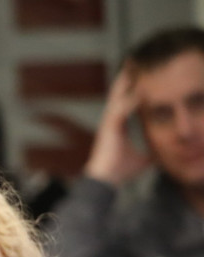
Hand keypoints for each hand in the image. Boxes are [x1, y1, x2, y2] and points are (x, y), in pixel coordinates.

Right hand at [86, 68, 149, 185]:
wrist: (105, 181)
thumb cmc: (119, 171)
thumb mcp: (142, 159)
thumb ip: (151, 151)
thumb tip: (165, 155)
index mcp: (118, 124)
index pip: (125, 100)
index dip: (131, 86)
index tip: (139, 73)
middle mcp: (111, 120)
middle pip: (118, 93)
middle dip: (126, 77)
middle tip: (133, 61)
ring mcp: (109, 123)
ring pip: (117, 97)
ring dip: (126, 83)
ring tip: (133, 68)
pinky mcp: (109, 128)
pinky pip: (120, 110)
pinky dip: (130, 101)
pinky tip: (140, 92)